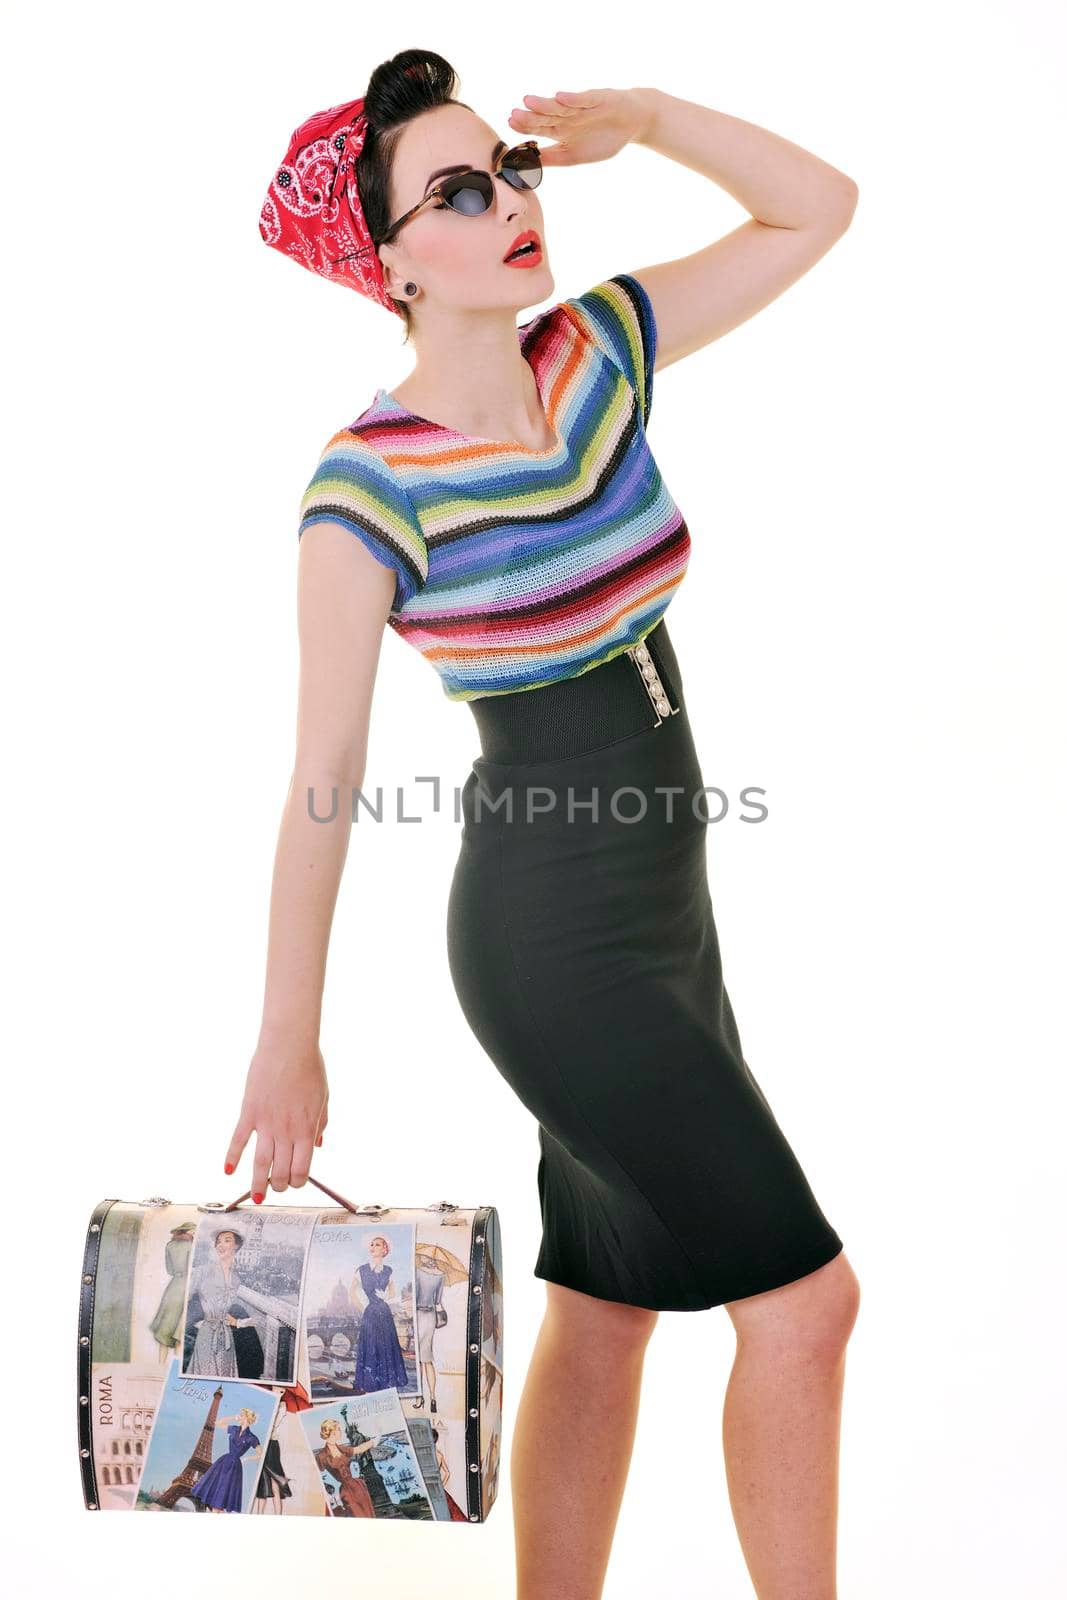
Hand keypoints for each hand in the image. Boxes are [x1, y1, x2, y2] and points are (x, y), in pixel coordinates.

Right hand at [224, 1035, 328, 1198]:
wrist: (289, 1046)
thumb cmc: (310, 1069)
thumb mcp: (324, 1098)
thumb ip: (321, 1125)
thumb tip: (318, 1146)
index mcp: (307, 1129)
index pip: (301, 1170)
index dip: (297, 1182)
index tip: (294, 1182)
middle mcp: (286, 1131)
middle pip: (280, 1172)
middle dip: (278, 1186)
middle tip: (275, 1188)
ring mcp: (266, 1123)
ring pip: (259, 1163)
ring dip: (257, 1184)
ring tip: (255, 1197)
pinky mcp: (249, 1112)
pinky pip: (238, 1140)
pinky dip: (232, 1157)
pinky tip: (228, 1170)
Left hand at [507, 87, 652, 166]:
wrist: (633, 124)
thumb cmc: (604, 139)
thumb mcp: (575, 156)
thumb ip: (553, 158)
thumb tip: (528, 164)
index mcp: (561, 129)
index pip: (539, 127)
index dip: (525, 126)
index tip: (510, 125)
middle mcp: (568, 115)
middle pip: (546, 115)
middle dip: (530, 116)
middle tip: (513, 115)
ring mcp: (582, 106)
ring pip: (561, 106)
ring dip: (545, 104)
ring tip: (529, 101)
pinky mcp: (599, 98)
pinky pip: (584, 99)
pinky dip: (573, 99)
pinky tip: (560, 97)